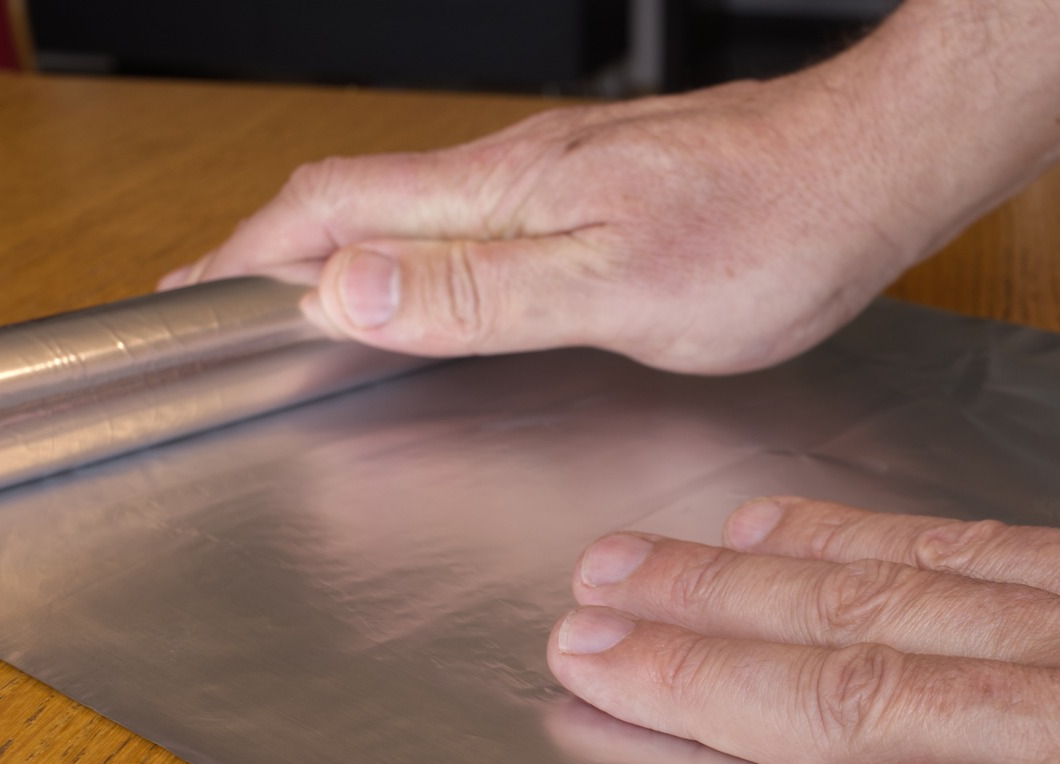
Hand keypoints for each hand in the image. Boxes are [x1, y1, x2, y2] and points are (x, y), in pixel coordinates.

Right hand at [159, 76, 930, 373]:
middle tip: (230, 298)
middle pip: (362, 197)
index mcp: (504, 193)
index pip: (336, 210)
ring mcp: (564, 170)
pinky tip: (443, 276)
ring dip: (349, 246)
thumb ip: (482, 295)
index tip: (190, 297)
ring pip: (421, 204)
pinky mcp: (608, 183)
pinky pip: (481, 212)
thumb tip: (346, 290)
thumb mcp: (619, 291)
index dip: (252, 255)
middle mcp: (521, 168)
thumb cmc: (769, 234)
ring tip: (314, 297)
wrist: (869, 172)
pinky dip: (426, 246)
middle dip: (279, 249)